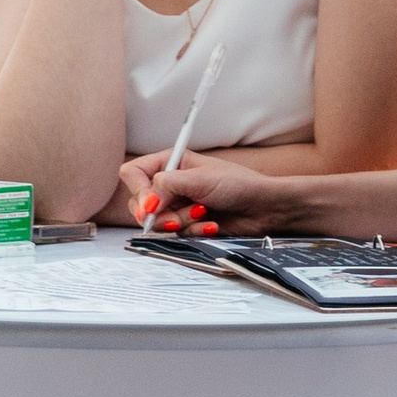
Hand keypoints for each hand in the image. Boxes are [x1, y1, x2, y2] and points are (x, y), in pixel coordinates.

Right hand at [120, 149, 301, 232]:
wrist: (263, 208)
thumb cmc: (238, 184)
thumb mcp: (200, 180)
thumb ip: (167, 187)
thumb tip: (146, 205)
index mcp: (170, 162)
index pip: (133, 173)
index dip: (139, 192)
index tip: (152, 207)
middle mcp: (170, 183)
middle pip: (139, 202)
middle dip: (161, 213)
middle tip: (182, 214)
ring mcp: (177, 204)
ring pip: (157, 222)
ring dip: (180, 222)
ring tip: (203, 214)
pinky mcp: (185, 223)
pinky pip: (174, 234)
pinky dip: (191, 231)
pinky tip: (209, 224)